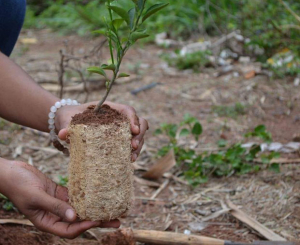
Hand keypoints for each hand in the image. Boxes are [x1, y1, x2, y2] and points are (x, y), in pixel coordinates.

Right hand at [0, 160, 119, 238]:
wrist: (11, 172)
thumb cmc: (18, 186)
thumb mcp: (36, 197)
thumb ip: (55, 206)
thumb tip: (74, 217)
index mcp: (46, 222)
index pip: (69, 230)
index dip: (84, 227)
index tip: (98, 220)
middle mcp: (55, 215)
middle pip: (80, 221)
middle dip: (99, 221)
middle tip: (117, 220)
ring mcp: (58, 203)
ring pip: (80, 208)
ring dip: (96, 208)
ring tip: (113, 207)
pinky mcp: (59, 192)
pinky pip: (76, 196)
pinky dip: (87, 195)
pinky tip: (99, 194)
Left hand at [55, 101, 148, 160]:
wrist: (68, 123)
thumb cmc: (70, 117)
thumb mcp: (67, 119)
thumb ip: (67, 125)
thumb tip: (64, 134)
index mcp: (110, 108)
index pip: (128, 110)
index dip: (134, 119)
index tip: (133, 130)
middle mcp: (119, 118)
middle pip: (140, 122)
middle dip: (140, 134)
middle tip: (133, 146)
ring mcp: (122, 129)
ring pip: (139, 135)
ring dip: (139, 145)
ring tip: (132, 157)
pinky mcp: (120, 139)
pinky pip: (132, 144)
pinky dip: (134, 152)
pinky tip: (129, 160)